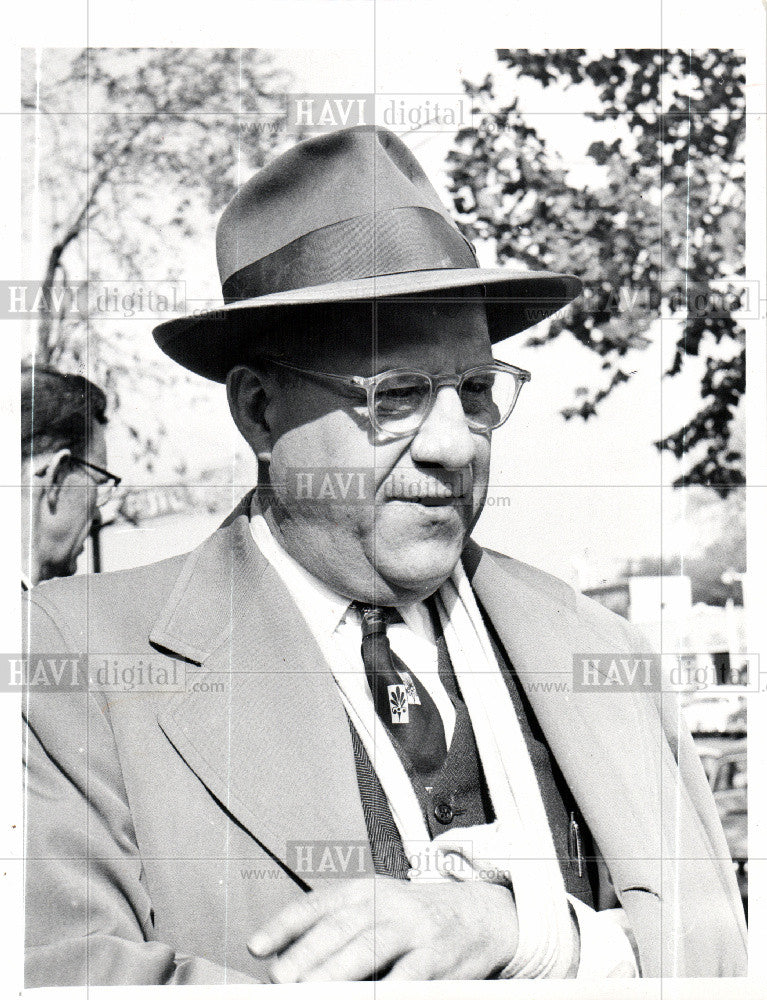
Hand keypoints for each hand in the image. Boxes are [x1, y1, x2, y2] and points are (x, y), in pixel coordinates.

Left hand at [247, 875, 518, 981]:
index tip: (257, 947)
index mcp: (364, 890)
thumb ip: (333, 926)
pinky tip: (375, 999)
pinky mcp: (437, 955)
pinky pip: (409, 976)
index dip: (285, 924)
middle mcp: (386, 903)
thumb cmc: (411, 918)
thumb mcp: (374, 907)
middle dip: (305, 955)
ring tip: (311, 991)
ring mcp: (413, 928)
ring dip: (337, 972)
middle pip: (339, 928)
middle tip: (279, 979)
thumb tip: (277, 955)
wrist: (478, 914)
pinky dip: (389, 990)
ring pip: (369, 948)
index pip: (318, 904)